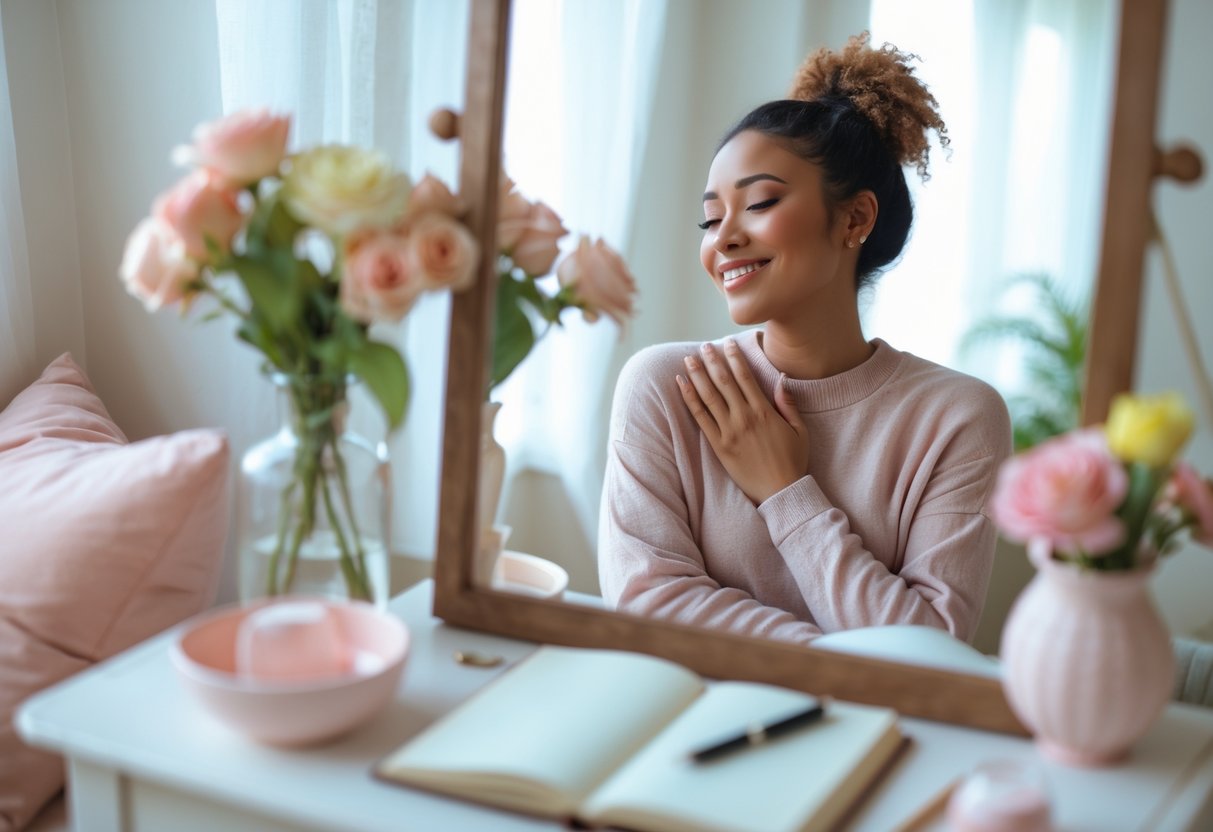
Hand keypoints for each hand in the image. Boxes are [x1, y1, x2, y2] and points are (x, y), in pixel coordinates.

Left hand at [677, 339, 809, 503]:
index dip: (735, 358)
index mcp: (764, 411)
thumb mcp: (799, 430)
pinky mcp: (719, 446)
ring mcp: (730, 431)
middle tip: (704, 346)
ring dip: (697, 375)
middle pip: (724, 382)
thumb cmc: (793, 461)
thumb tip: (780, 379)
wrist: (780, 491)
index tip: (728, 344)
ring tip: (688, 359)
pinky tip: (681, 384)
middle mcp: (744, 417)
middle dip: (713, 361)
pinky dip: (690, 399)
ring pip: (709, 396)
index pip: (745, 377)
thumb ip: (787, 404)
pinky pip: (700, 417)